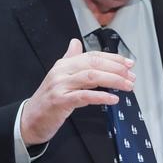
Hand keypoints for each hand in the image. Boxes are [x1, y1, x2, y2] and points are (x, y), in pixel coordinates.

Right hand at [20, 38, 134, 145]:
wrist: (30, 120)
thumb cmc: (48, 100)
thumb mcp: (59, 77)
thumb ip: (69, 60)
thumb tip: (75, 42)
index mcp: (64, 64)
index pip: (92, 56)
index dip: (113, 58)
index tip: (129, 64)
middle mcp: (61, 72)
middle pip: (94, 63)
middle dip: (117, 68)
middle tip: (132, 76)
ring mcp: (60, 86)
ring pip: (91, 77)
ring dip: (113, 80)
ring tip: (127, 86)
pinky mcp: (60, 101)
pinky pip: (84, 96)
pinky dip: (101, 96)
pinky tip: (113, 99)